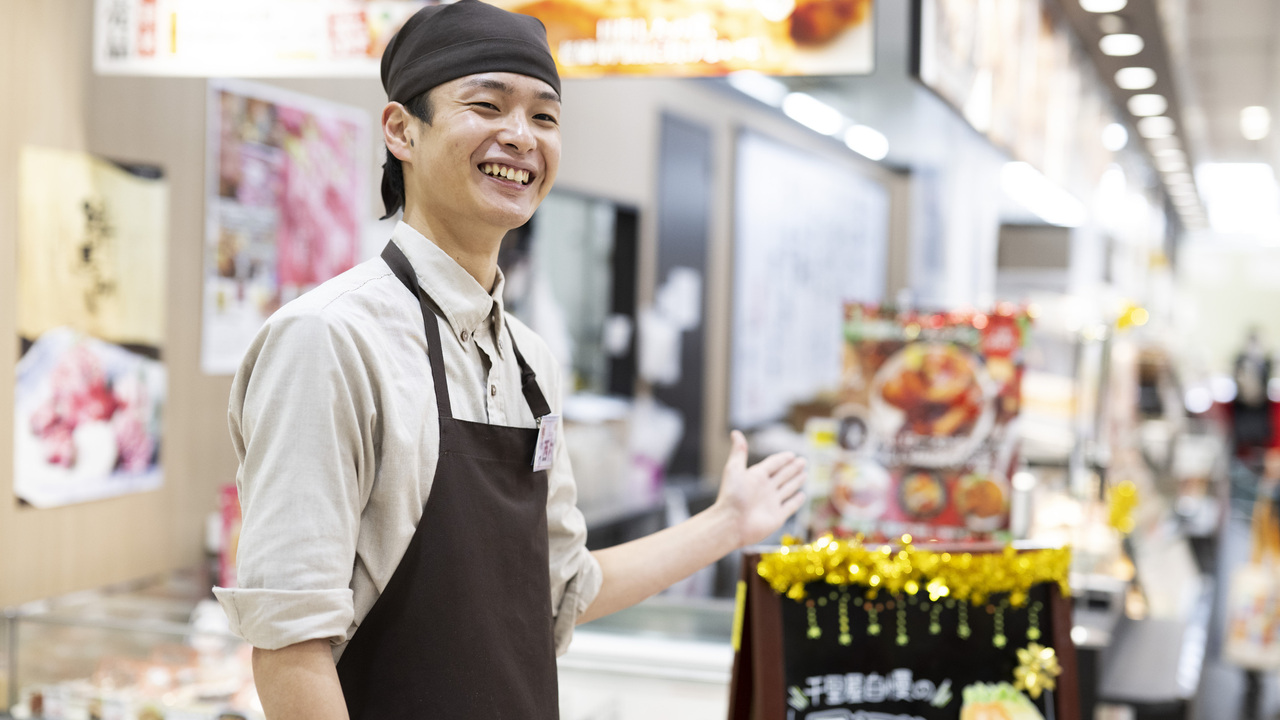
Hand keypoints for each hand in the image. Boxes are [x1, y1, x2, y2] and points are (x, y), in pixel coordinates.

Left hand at [715, 430, 806, 548]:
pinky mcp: (777, 517)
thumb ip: (739, 452)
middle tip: (803, 461)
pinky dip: (796, 501)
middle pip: (782, 475)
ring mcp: (772, 503)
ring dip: (796, 481)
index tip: (791, 454)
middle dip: (793, 468)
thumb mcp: (734, 469)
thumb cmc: (731, 496)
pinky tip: (802, 495)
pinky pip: (790, 507)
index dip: (782, 459)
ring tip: (805, 473)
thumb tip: (735, 432)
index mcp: (756, 476)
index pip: (773, 464)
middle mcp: (765, 488)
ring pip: (788, 489)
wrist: (731, 523)